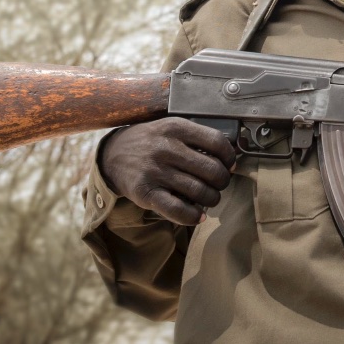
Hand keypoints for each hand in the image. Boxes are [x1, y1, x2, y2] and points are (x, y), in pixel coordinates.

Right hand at [98, 118, 236, 225]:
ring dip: (212, 199)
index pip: (217, 142)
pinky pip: (178, 210)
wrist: (113, 155)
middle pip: (212, 170)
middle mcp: (166, 148)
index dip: (230, 156)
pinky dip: (194, 216)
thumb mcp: (170, 127)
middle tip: (220, 183)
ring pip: (199, 192)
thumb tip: (229, 158)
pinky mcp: (146, 193)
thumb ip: (196, 137)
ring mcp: (156, 171)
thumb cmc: (150, 141)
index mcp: (176, 128)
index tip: (230, 164)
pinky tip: (198, 214)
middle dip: (223, 181)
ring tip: (210, 198)